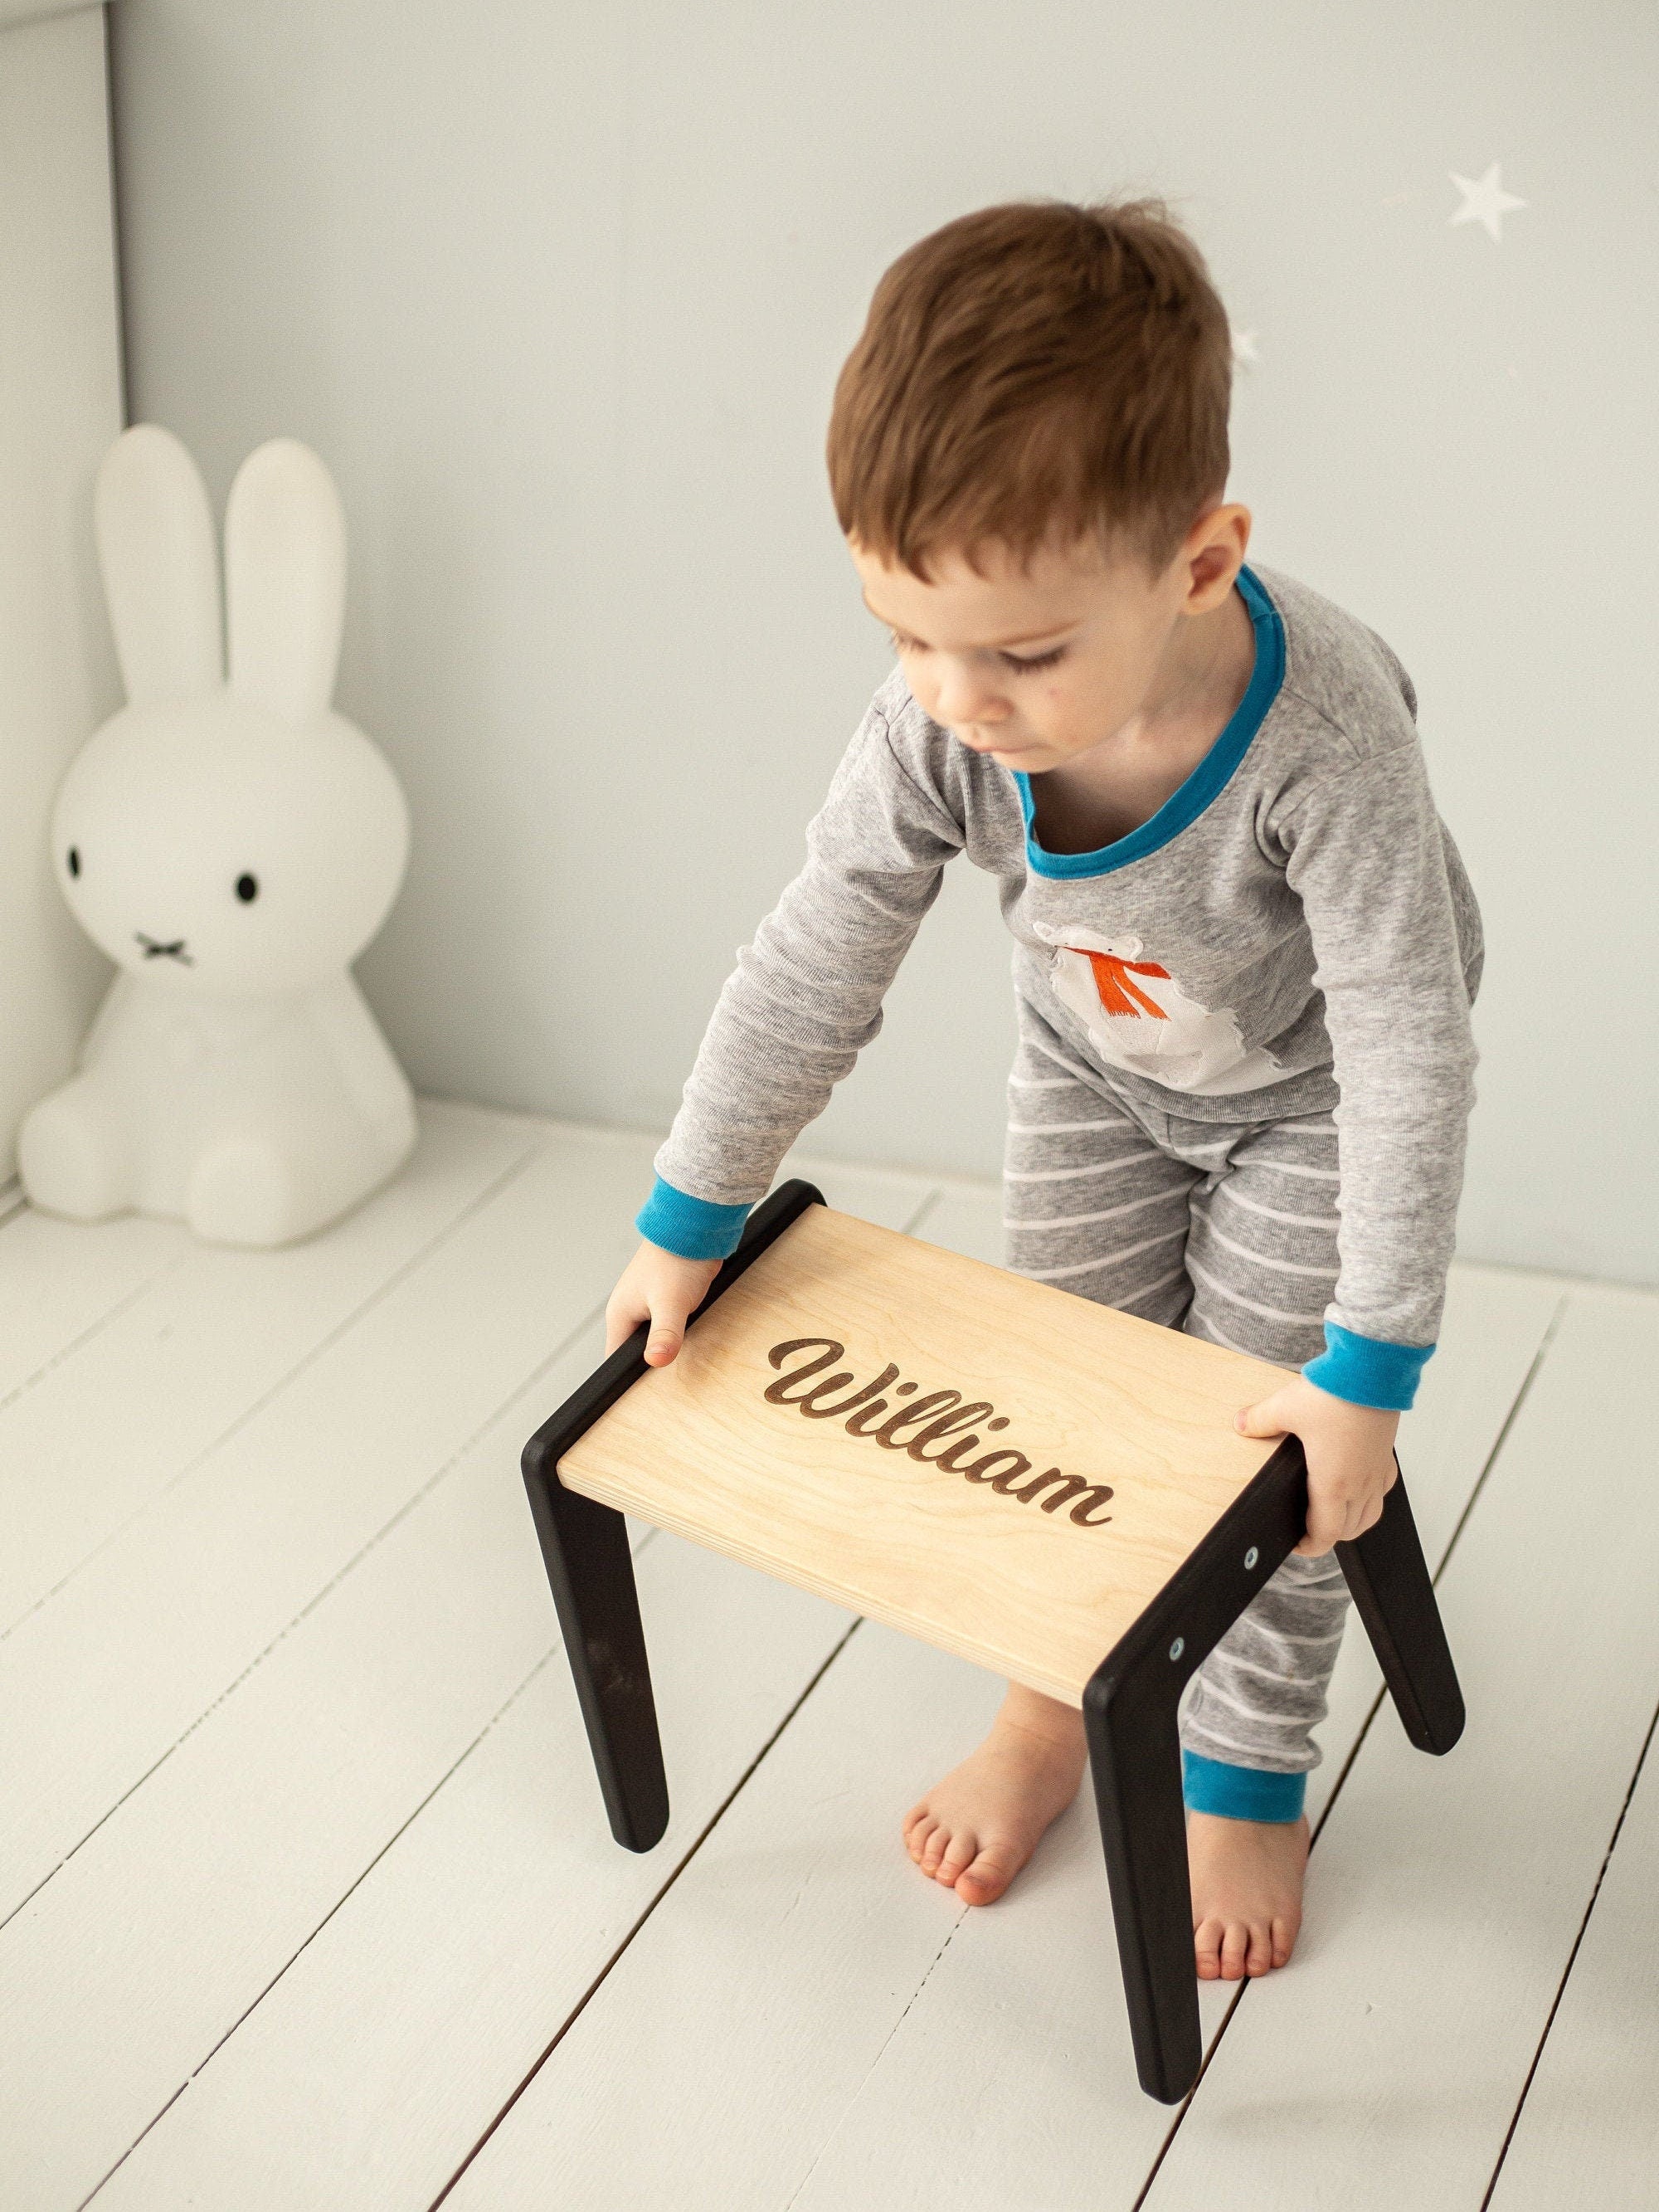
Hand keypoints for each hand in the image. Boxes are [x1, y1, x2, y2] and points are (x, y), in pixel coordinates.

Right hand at [605, 1239, 721, 1366]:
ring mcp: (644, 1301)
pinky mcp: (662, 1295)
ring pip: (648, 1335)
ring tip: (678, 1353)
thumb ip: (664, 1335)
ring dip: (661, 1344)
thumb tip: (655, 1361)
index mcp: (619, 1313)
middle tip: (666, 1375)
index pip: (613, 1356)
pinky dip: (672, 1329)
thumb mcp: (671, 1304)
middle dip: (647, 1361)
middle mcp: (627, 1308)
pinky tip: (686, 1330)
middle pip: (631, 1348)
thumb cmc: (677, 1261)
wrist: (693, 1227)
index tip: (641, 1391)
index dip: (625, 1375)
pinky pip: (662, 1322)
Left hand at [1235, 1374, 1398, 1556]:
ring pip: (1370, 1515)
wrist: (1373, 1372)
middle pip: (1350, 1531)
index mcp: (1333, 1484)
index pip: (1325, 1535)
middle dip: (1328, 1537)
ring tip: (1333, 1515)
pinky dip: (1369, 1499)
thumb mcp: (1284, 1408)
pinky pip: (1382, 1490)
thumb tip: (1241, 1424)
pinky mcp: (1387, 1456)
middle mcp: (1359, 1484)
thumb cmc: (1337, 1393)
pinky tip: (1357, 1485)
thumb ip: (1259, 1420)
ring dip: (1352, 1523)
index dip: (1309, 1548)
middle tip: (1308, 1530)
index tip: (1295, 1544)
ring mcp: (1376, 1472)